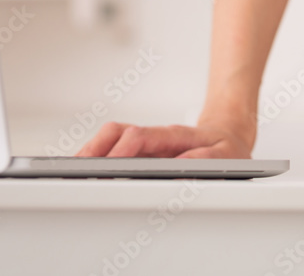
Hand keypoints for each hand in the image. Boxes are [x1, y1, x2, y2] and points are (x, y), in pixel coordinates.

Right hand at [75, 121, 252, 158]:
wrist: (228, 135)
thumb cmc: (225, 147)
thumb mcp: (225, 155)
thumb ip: (205, 160)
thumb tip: (182, 166)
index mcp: (174, 136)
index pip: (141, 136)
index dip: (122, 149)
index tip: (111, 165)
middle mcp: (156, 136)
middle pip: (117, 132)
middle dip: (95, 149)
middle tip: (80, 169)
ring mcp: (145, 142)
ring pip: (110, 138)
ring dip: (91, 152)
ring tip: (75, 172)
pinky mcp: (140, 150)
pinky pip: (112, 148)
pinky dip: (96, 156)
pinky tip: (86, 171)